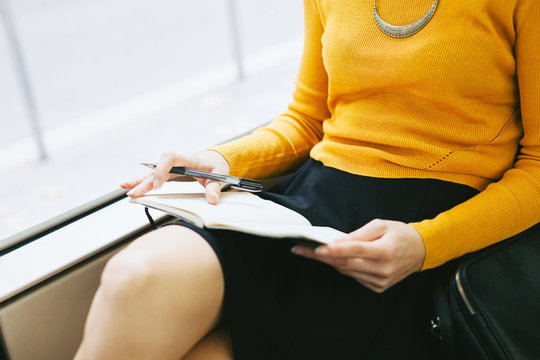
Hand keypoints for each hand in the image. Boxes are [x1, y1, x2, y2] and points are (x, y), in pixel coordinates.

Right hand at [120, 150, 229, 204]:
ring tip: (125, 187)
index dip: (161, 170)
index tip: (158, 185)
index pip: (170, 158)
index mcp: (189, 159)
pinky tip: (131, 186)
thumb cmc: (216, 166)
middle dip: (144, 180)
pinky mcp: (169, 173)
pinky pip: (154, 176)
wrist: (215, 159)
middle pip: (156, 168)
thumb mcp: (219, 176)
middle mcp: (177, 162)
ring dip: (139, 179)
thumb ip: (214, 188)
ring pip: (152, 172)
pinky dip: (143, 181)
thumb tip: (212, 200)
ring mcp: (172, 167)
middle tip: (134, 192)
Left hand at [291, 219, 425, 292]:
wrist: (422, 250)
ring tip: (313, 251)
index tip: (315, 248)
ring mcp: (380, 281)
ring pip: (347, 271)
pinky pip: (354, 276)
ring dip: (330, 261)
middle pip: (345, 264)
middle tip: (300, 249)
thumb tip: (336, 241)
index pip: (353, 251)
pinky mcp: (378, 287)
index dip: (333, 250)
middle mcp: (382, 269)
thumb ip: (357, 235)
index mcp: (384, 252)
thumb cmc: (400, 233)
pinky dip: (344, 267)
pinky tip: (338, 258)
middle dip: (321, 256)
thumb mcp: (380, 225)